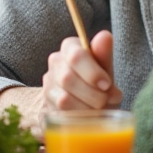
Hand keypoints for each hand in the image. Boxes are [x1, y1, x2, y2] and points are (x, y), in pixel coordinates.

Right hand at [0, 31, 121, 139]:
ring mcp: (48, 84)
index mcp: (71, 47)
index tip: (107, 84)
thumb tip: (104, 35)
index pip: (75, 54)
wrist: (86, 107)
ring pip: (64, 97)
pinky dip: (79, 116)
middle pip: (68, 78)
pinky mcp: (46, 105)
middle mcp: (56, 62)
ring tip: (101, 108)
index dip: (92, 72)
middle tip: (107, 99)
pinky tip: (89, 115)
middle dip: (92, 92)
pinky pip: (61, 113)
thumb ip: (104, 55)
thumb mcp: (105, 70)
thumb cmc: (98, 84)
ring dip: (87, 106)